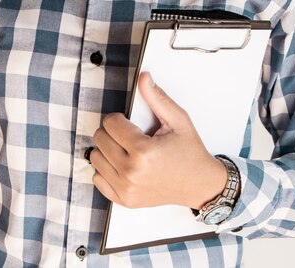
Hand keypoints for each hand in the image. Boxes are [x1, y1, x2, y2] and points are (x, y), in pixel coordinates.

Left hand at [91, 72, 226, 208]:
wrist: (199, 184)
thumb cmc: (189, 152)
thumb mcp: (178, 120)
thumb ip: (157, 98)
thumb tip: (143, 78)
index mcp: (144, 151)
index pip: (110, 123)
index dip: (119, 119)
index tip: (130, 124)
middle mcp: (132, 172)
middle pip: (100, 139)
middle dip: (112, 133)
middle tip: (129, 136)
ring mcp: (126, 189)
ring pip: (95, 158)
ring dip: (107, 151)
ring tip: (126, 151)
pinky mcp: (124, 199)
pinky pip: (97, 178)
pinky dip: (106, 170)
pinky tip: (122, 165)